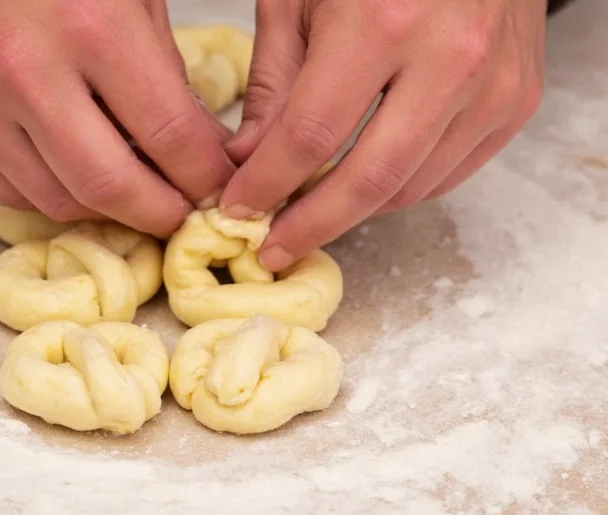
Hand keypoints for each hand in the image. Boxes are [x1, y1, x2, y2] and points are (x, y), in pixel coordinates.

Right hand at [0, 0, 234, 236]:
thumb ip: (167, 73)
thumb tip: (202, 150)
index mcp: (89, 22)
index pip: (172, 136)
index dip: (206, 176)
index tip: (218, 188)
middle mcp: (23, 72)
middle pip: (112, 189)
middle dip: (161, 214)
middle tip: (180, 212)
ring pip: (60, 202)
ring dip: (107, 208)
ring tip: (128, 188)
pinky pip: (12, 197)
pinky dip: (52, 193)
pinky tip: (70, 171)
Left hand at [219, 0, 545, 269]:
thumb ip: (275, 83)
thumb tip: (247, 160)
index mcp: (383, 20)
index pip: (310, 134)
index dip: (267, 184)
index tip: (239, 210)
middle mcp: (450, 57)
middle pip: (369, 179)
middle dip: (312, 226)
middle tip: (274, 249)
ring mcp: (493, 84)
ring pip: (411, 187)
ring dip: (354, 211)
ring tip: (313, 213)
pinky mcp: (517, 101)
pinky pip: (448, 174)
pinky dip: (399, 190)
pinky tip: (364, 186)